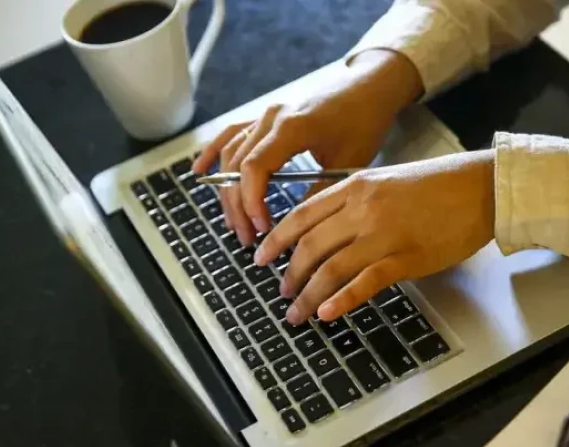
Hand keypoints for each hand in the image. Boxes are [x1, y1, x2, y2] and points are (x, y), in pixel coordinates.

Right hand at [191, 50, 423, 244]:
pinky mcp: (265, 116)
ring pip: (232, 154)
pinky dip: (214, 153)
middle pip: (238, 166)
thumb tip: (297, 227)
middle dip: (238, 206)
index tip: (261, 228)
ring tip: (235, 223)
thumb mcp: (348, 162)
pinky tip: (199, 172)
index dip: (251, 202)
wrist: (369, 87)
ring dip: (229, 191)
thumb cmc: (364, 121)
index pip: (255, 169)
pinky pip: (231, 134)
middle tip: (247, 237)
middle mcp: (271, 118)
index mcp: (291, 128)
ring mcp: (265, 115)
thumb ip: (319, 192)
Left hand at [254, 150, 495, 324]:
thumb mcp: (387, 181)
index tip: (261, 257)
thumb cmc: (438, 185)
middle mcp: (363, 209)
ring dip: (308, 295)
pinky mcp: (406, 258)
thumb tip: (328, 231)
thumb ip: (355, 202)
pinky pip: (365, 282)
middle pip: (311, 245)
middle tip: (280, 292)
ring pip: (331, 268)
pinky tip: (327, 313)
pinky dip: (342, 300)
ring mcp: (384, 234)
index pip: (302, 215)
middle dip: (289, 273)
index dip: (276, 239)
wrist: (480, 188)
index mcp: (356, 186)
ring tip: (297, 313)